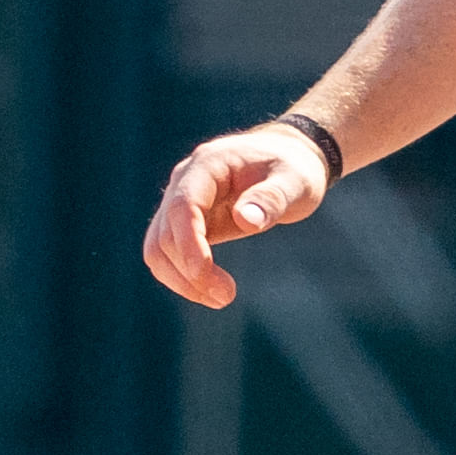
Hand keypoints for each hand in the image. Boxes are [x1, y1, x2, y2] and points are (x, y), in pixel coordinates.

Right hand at [141, 125, 330, 307]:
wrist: (289, 157)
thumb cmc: (294, 167)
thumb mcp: (296, 179)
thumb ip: (273, 197)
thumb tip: (245, 220)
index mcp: (208, 164)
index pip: (183, 205)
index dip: (188, 242)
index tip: (203, 273)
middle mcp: (184, 181)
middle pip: (165, 233)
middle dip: (188, 270)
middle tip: (226, 297)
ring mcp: (180, 201)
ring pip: (159, 249)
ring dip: (181, 279)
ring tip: (221, 298)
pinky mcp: (184, 222)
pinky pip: (170, 253)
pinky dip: (183, 275)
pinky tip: (211, 289)